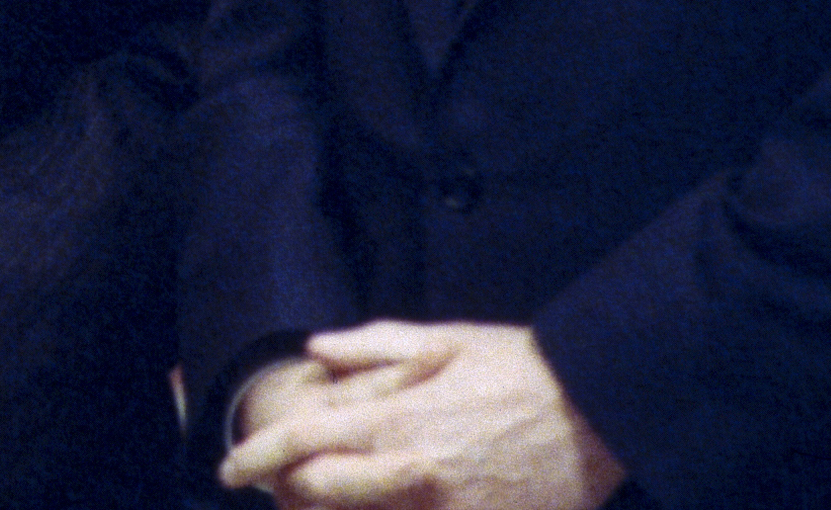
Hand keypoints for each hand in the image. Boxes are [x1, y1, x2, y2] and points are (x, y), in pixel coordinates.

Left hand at [218, 321, 624, 509]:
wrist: (600, 408)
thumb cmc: (519, 366)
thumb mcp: (441, 338)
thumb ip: (370, 346)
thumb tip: (314, 351)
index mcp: (395, 419)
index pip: (302, 442)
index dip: (255, 455)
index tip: (230, 466)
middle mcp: (411, 472)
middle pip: (318, 494)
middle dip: (286, 493)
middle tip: (275, 488)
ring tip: (319, 501)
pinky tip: (385, 509)